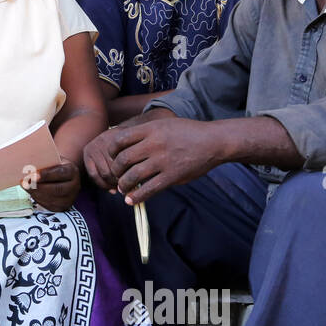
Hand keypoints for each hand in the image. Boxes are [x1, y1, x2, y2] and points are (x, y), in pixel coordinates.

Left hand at [24, 160, 80, 211]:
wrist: (63, 178)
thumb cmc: (55, 167)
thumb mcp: (53, 161)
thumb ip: (45, 162)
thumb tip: (30, 165)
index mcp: (72, 171)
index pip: (60, 173)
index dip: (47, 175)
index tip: (34, 175)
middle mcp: (74, 186)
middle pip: (57, 189)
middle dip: (39, 186)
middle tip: (25, 182)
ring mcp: (70, 198)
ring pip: (52, 199)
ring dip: (36, 193)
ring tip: (25, 186)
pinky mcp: (63, 207)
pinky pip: (49, 205)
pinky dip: (38, 199)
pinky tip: (30, 192)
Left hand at [86, 117, 221, 204]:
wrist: (213, 141)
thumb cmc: (187, 133)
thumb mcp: (164, 125)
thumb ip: (145, 134)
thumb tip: (125, 146)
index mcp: (150, 129)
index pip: (119, 140)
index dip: (111, 151)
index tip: (112, 158)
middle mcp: (154, 144)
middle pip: (123, 159)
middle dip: (115, 170)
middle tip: (116, 176)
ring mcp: (163, 160)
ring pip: (133, 176)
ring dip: (124, 185)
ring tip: (123, 188)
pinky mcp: (173, 175)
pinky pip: (149, 189)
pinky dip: (137, 197)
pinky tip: (131, 201)